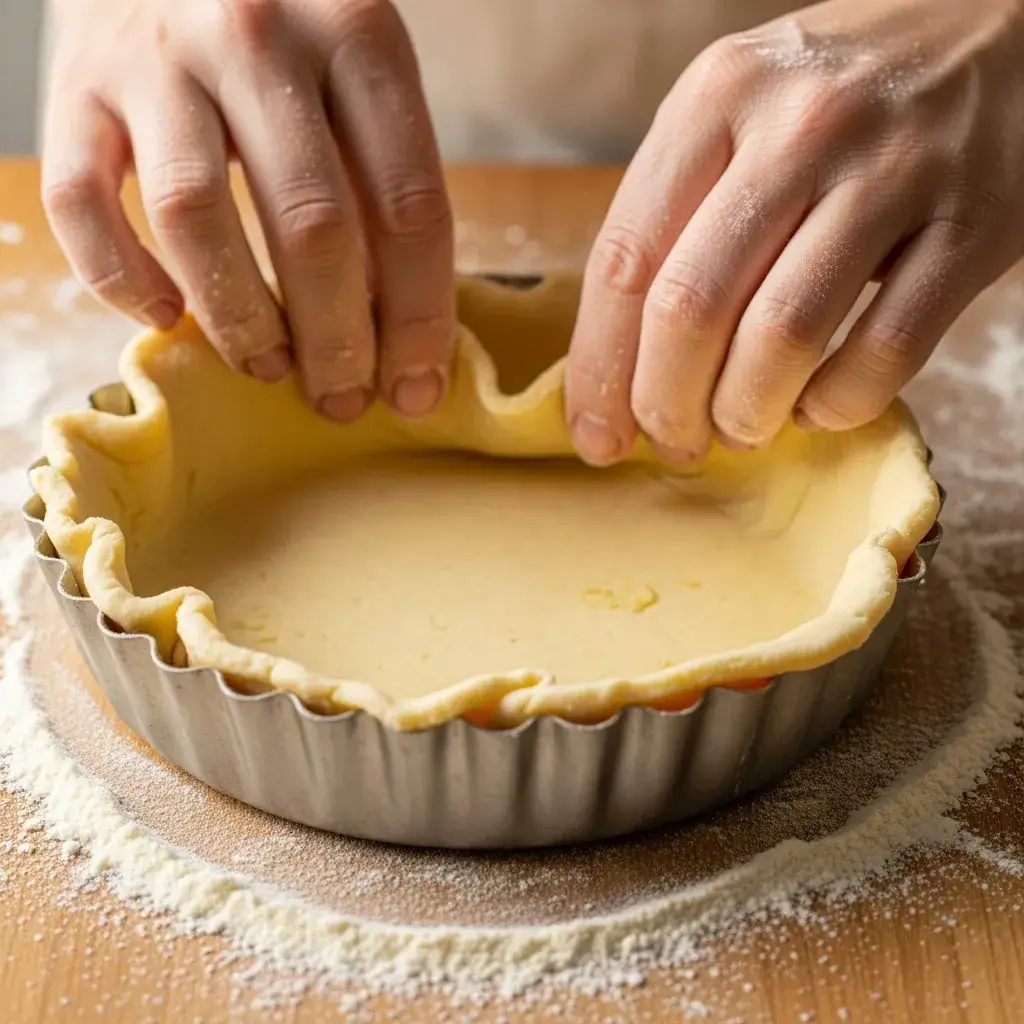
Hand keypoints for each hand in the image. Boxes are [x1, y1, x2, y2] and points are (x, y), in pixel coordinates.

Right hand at [43, 0, 453, 421]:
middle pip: (312, 225)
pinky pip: (82, 203)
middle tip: (344, 401)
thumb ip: (383, 180)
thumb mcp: (360, 77)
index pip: (409, 204)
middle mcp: (257, 37)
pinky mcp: (75, 88)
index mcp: (358, 32)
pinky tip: (166, 317)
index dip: (420, 317)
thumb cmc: (288, 34)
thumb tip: (404, 329)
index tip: (417, 387)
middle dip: (338, 340)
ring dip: (240, 319)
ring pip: (195, 219)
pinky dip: (120, 278)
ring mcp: (155, 60)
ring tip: (270, 370)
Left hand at [566, 0, 1023, 464]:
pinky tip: (819, 406)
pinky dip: (838, 404)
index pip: (624, 261)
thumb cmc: (836, 93)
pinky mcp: (974, 224)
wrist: (995, 24)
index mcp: (716, 98)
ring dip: (746, 412)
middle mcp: (798, 128)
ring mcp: (893, 173)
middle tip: (675, 441)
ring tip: (741, 427)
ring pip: (782, 337)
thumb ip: (674, 216)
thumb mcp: (734, 112)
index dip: (600, 370)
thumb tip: (619, 363)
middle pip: (692, 308)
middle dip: (666, 404)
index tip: (597, 434)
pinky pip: (885, 350)